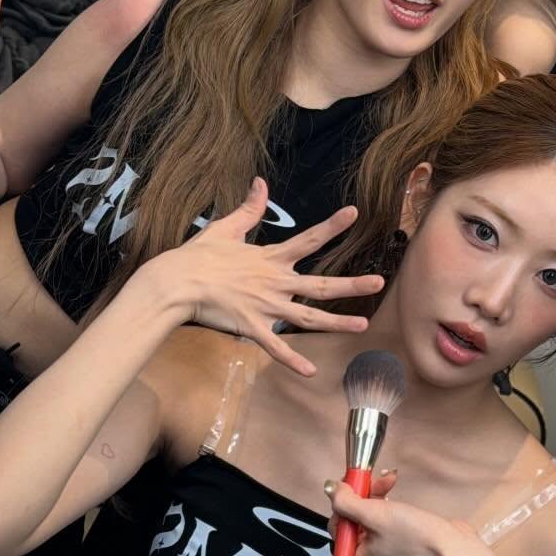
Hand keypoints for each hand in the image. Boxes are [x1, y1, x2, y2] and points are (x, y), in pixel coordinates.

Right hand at [146, 181, 384, 374]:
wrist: (175, 283)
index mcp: (271, 258)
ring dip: (337, 322)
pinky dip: (293, 360)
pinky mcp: (251, 327)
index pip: (308, 239)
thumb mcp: (226, 227)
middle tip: (379, 281)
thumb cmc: (198, 256)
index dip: (332, 226)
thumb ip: (249, 208)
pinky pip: (276, 347)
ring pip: (308, 318)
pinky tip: (311, 372)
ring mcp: (265, 307)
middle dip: (351, 284)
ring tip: (363, 325)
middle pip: (320, 285)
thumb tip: (259, 182)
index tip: (354, 213)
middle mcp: (275, 282)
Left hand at [325, 470, 461, 555]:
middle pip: (354, 521)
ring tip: (389, 480)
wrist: (451, 548)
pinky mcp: (401, 544)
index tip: (353, 483)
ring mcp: (385, 553)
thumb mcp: (374, 513)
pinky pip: (385, 521)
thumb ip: (346, 502)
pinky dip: (388, 505)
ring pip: (370, 518)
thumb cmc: (414, 537)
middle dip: (363, 496)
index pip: (337, 527)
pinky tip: (394, 490)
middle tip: (372, 479)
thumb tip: (330, 489)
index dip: (344, 503)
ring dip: (376, 495)